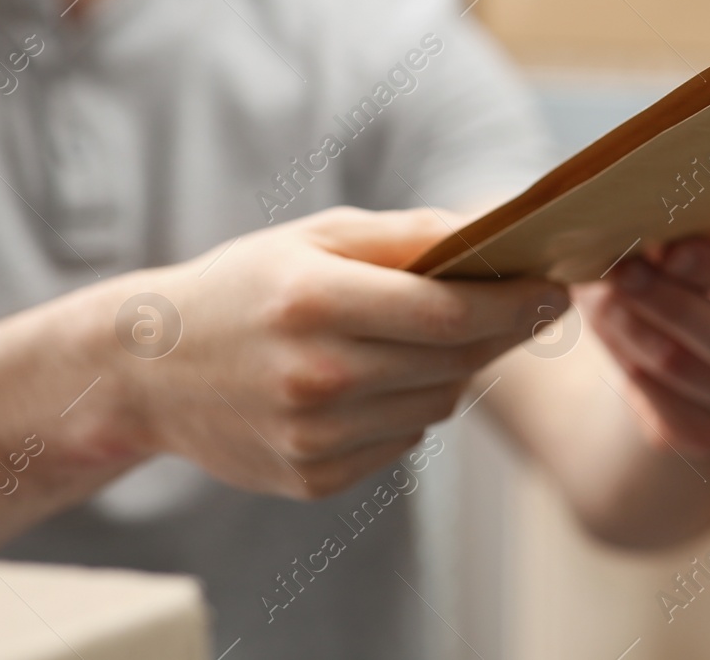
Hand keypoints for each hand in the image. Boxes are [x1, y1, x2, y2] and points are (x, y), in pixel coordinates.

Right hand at [105, 207, 565, 498]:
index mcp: (315, 301)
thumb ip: (411, 235)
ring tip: (430, 338)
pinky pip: (403, 441)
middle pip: (456, 361)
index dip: (518, 304)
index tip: (560, 289)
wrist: (149, 368)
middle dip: (504, 332)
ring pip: (438, 404)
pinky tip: (379, 380)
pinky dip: (409, 409)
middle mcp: (315, 375)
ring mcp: (312, 436)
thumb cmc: (249, 284)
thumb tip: (499, 231)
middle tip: (531, 305)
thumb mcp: (319, 237)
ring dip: (454, 370)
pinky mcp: (312, 478)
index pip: (452, 314)